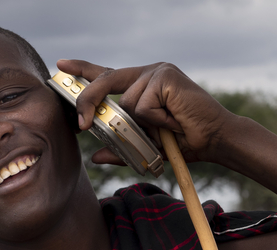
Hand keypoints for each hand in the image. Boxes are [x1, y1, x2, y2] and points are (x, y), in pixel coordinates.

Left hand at [56, 59, 235, 164]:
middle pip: (106, 80)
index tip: (61, 65)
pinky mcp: (165, 76)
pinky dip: (156, 120)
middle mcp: (148, 73)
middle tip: (82, 123)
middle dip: (89, 100)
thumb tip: (95, 157)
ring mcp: (157, 71)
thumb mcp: (147, 148)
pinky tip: (174, 121)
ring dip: (145, 124)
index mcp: (142, 85)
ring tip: (167, 127)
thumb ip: (121, 149)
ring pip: (127, 102)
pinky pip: (143, 105)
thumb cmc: (185, 142)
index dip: (84, 69)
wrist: (215, 140)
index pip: (107, 75)